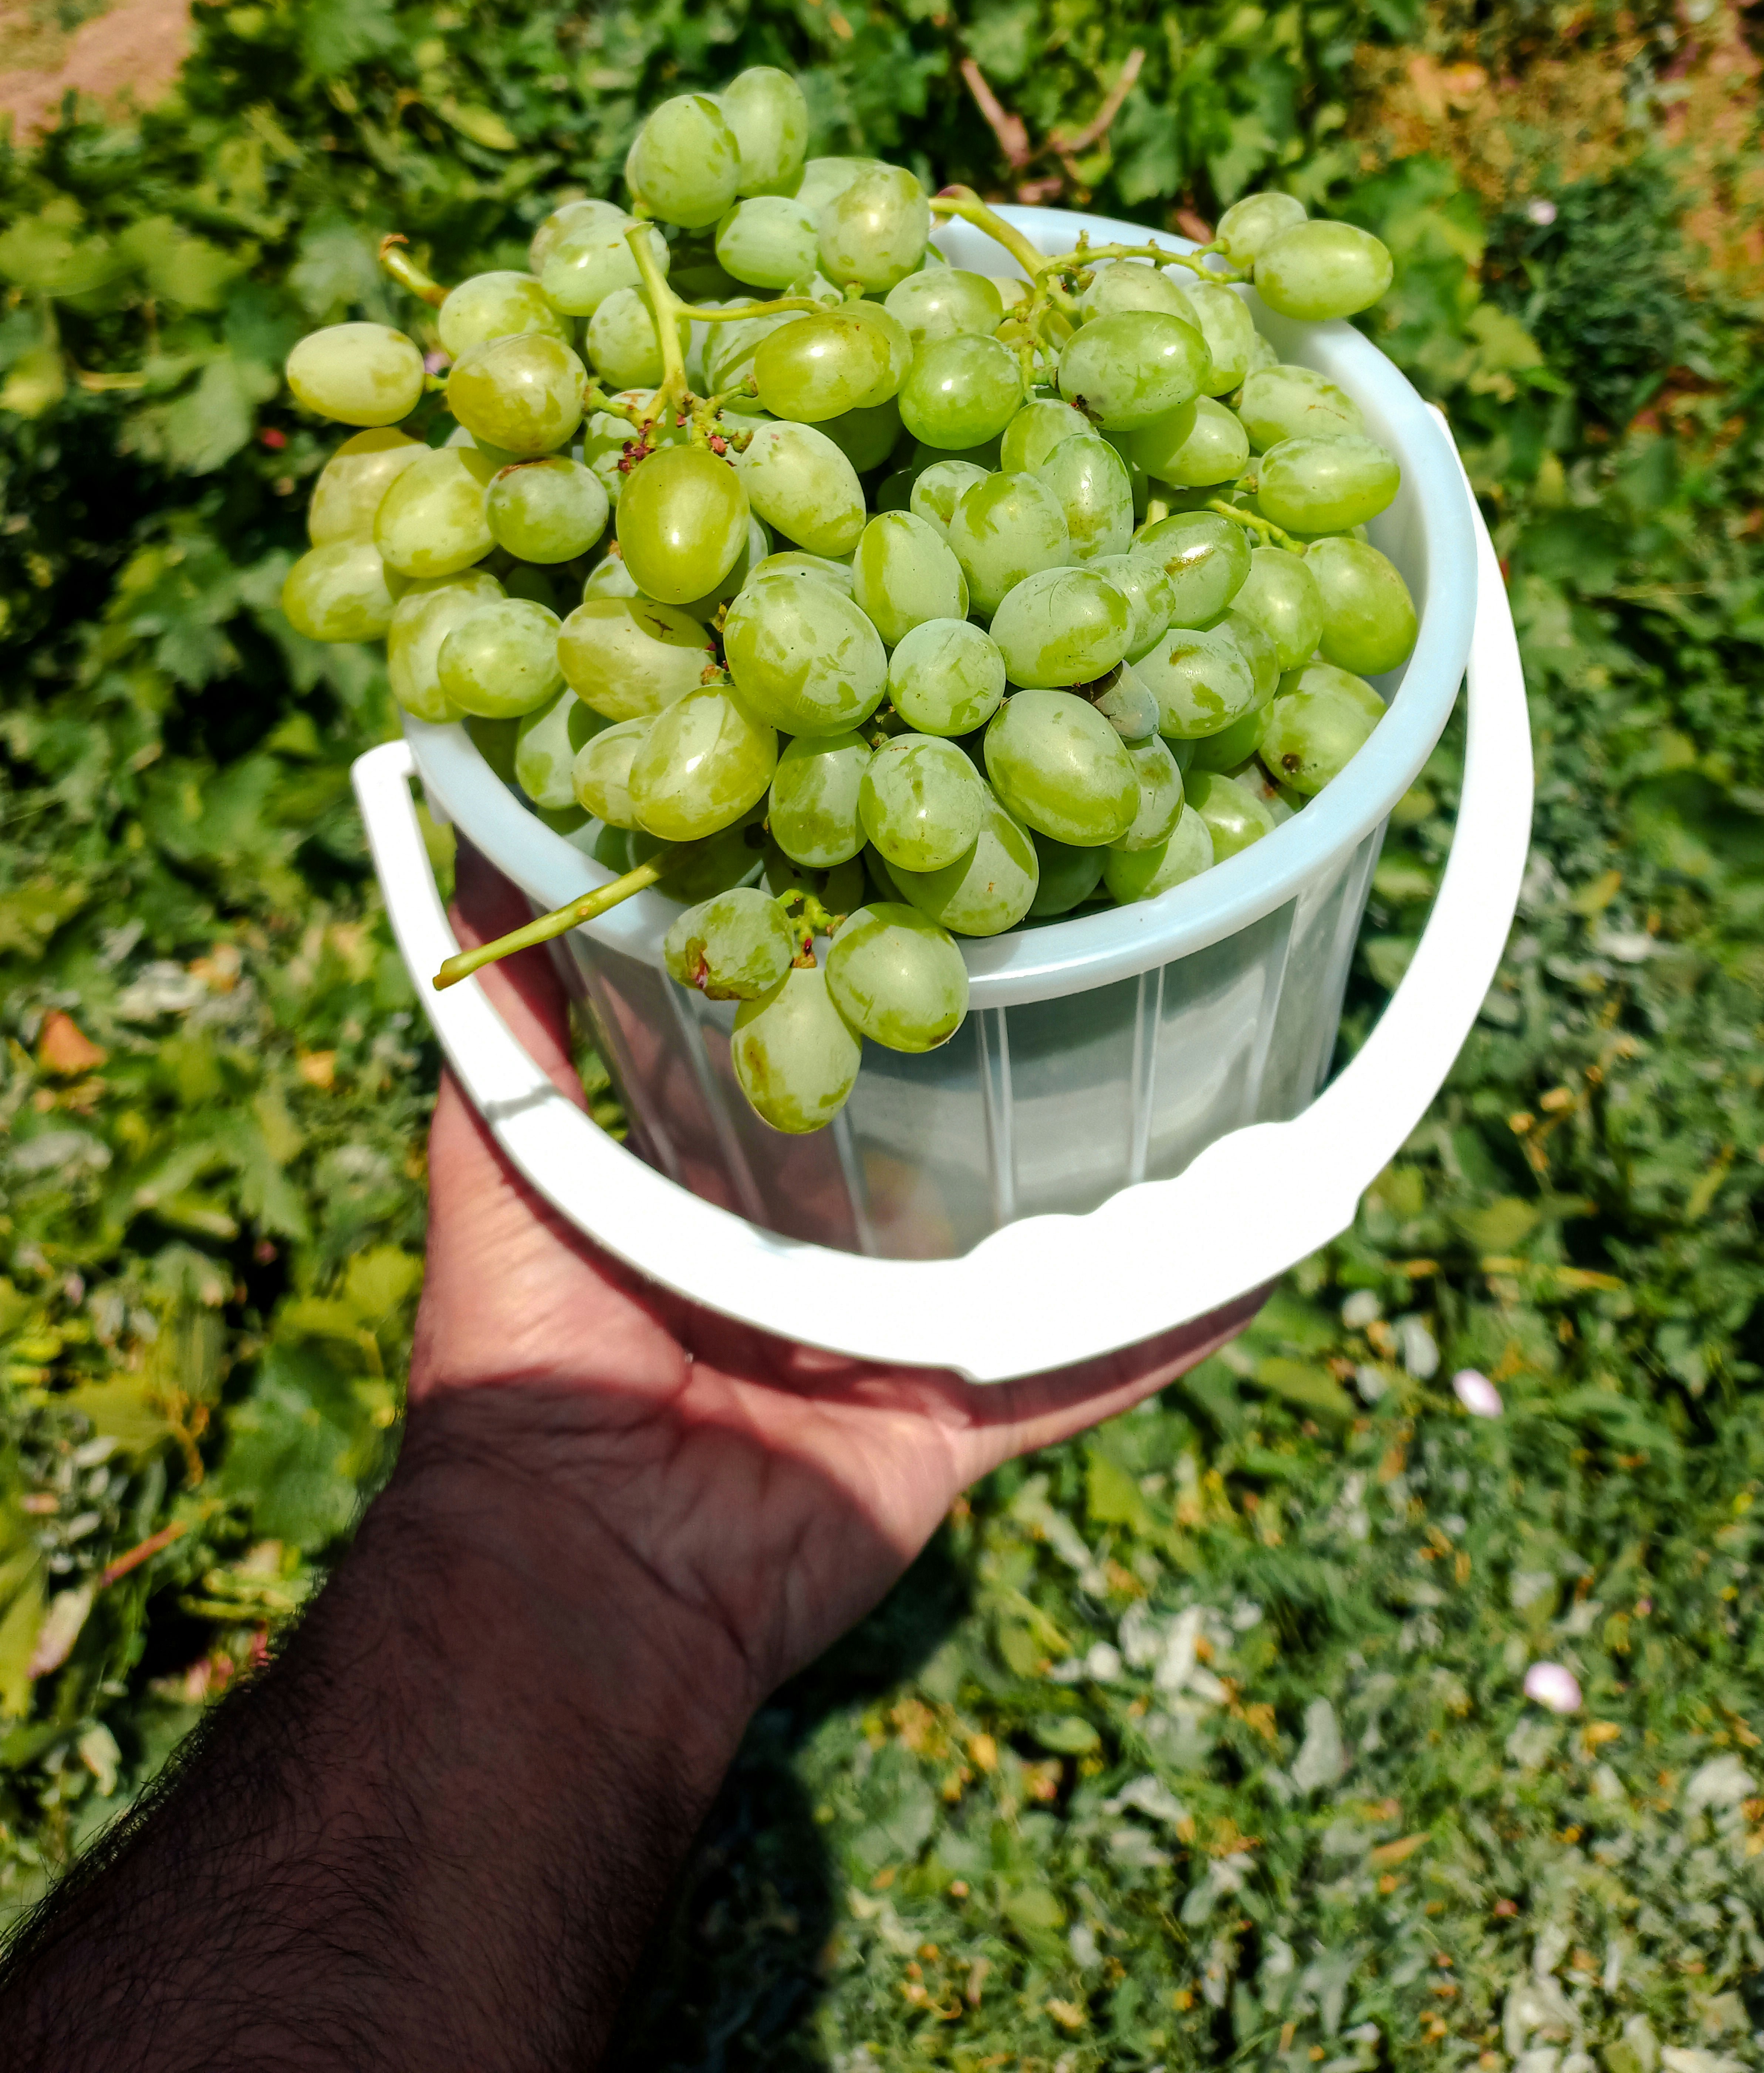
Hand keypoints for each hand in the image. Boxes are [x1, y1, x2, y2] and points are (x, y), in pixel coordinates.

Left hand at [414, 840, 1266, 1738]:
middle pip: (952, 1120)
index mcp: (735, 1168)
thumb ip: (496, 991)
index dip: (879, 937)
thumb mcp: (497, 1135)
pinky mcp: (965, 1407)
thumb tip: (461, 807)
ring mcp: (911, 1323)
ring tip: (1228, 1059)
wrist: (580, 1555)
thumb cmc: (526, 1342)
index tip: (943, 833)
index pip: (830, 1023)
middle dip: (1027, 1035)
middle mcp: (832, 1236)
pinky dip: (1179, 1308)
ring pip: (1041, 1227)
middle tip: (1118, 912)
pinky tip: (1270, 1235)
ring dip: (1127, 1166)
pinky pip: (1091, 1355)